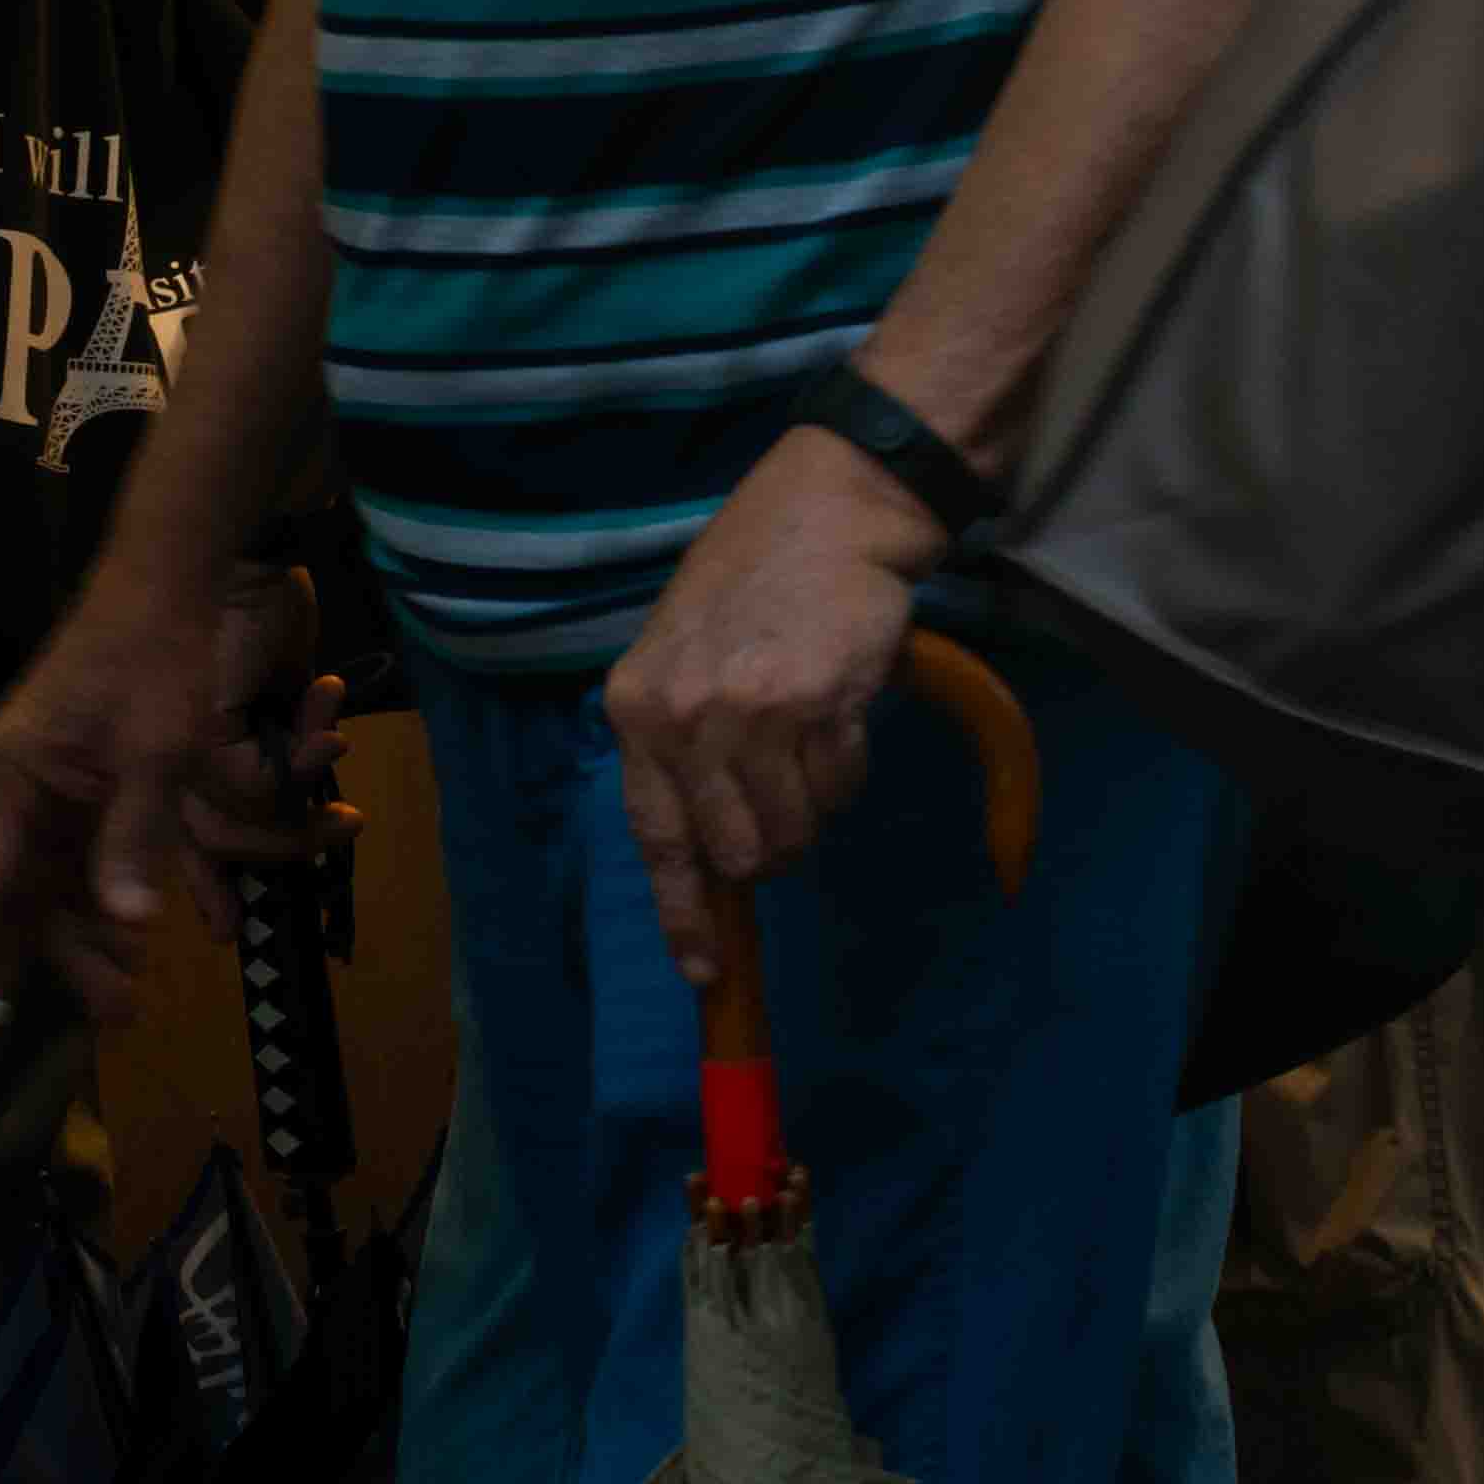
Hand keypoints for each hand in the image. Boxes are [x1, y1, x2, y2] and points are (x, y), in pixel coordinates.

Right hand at [0, 544, 325, 1044]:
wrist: (164, 580)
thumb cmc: (150, 658)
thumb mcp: (153, 751)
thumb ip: (134, 839)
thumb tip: (127, 924)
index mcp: (13, 780)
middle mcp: (16, 790)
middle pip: (17, 899)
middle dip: (40, 969)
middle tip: (73, 1028)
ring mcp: (48, 787)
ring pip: (51, 887)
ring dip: (81, 942)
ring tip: (119, 999)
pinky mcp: (80, 782)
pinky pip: (79, 859)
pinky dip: (102, 900)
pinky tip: (129, 938)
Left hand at [603, 431, 938, 987]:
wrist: (825, 513)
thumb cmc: (751, 584)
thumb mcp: (683, 657)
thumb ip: (679, 747)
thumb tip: (705, 860)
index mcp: (636, 706)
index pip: (655, 836)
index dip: (682, 912)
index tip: (704, 971)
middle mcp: (682, 716)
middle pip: (736, 852)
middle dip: (768, 845)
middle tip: (786, 795)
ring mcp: (748, 711)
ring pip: (792, 830)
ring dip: (812, 805)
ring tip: (811, 738)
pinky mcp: (815, 704)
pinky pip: (840, 788)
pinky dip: (846, 768)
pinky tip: (838, 709)